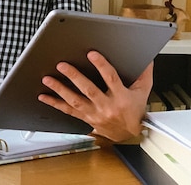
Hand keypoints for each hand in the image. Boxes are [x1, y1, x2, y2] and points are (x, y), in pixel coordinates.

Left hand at [37, 51, 151, 141]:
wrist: (128, 135)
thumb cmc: (134, 110)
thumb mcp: (143, 92)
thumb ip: (143, 74)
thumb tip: (147, 57)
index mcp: (121, 96)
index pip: (111, 78)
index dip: (101, 65)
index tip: (91, 54)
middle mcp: (106, 106)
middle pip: (89, 90)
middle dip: (74, 77)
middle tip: (62, 65)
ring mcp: (94, 113)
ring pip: (75, 101)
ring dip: (60, 89)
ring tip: (48, 78)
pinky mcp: (85, 118)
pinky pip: (68, 111)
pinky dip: (54, 103)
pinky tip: (43, 96)